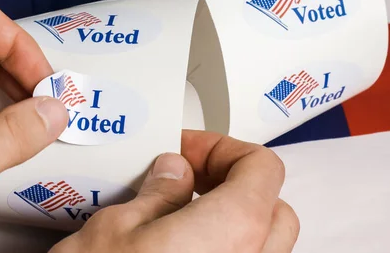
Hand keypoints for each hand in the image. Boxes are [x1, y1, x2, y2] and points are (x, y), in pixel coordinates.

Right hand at [51, 130, 298, 252]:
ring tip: (184, 217)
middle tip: (190, 179)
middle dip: (234, 184)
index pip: (262, 167)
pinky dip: (226, 252)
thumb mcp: (116, 229)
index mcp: (234, 229)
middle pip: (273, 206)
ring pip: (266, 245)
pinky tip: (182, 252)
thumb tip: (174, 172)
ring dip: (234, 221)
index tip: (187, 152)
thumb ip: (157, 192)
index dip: (224, 148)